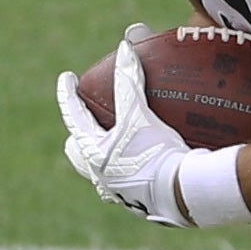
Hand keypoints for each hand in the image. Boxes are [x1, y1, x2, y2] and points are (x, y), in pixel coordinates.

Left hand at [56, 24, 194, 225]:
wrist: (184, 195)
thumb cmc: (157, 153)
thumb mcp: (140, 115)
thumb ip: (129, 81)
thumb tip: (125, 46)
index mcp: (92, 152)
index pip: (73, 116)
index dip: (68, 94)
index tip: (66, 77)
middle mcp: (99, 174)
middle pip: (77, 152)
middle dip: (79, 135)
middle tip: (87, 121)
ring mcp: (118, 192)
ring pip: (100, 172)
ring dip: (103, 157)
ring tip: (116, 145)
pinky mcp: (140, 203)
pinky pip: (129, 185)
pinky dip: (132, 172)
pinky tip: (148, 168)